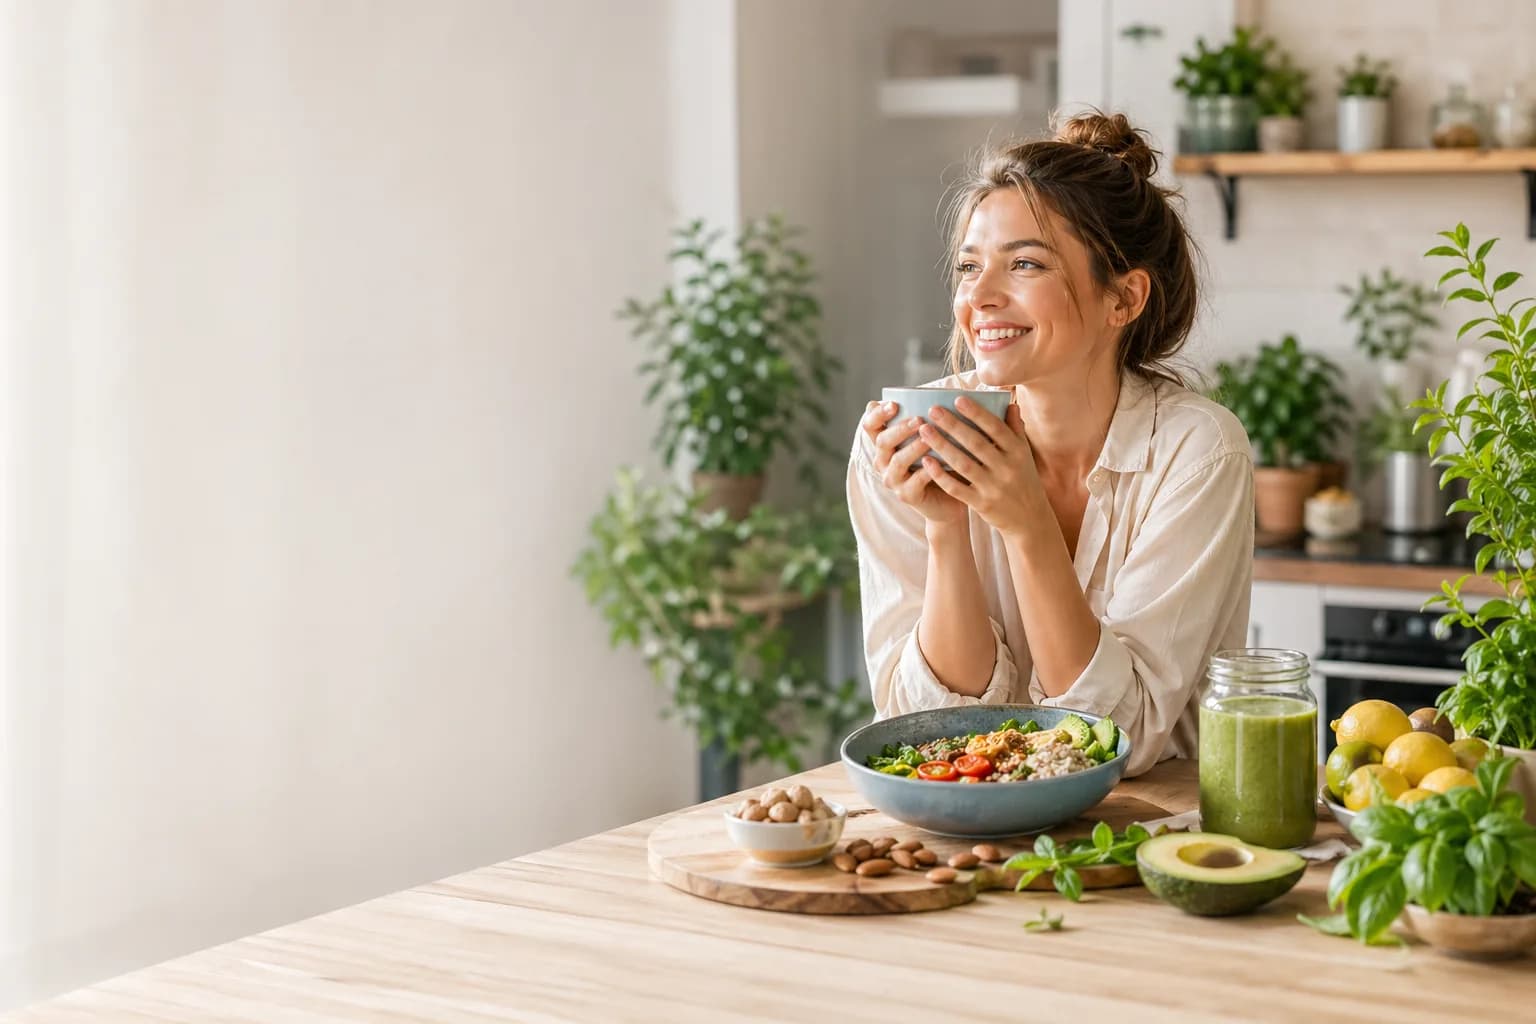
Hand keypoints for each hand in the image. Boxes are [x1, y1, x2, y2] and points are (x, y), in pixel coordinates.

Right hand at [860, 400, 967, 525]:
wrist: (950, 496)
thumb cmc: (941, 460)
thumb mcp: (931, 437)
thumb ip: (925, 418)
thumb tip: (934, 393)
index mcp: (885, 443)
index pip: (870, 424)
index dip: (877, 414)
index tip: (894, 404)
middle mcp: (883, 460)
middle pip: (882, 441)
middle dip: (900, 429)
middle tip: (919, 419)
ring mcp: (893, 480)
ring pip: (897, 461)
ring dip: (913, 448)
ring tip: (929, 440)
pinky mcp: (906, 496)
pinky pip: (914, 483)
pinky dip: (925, 472)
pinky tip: (937, 463)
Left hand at [916, 397, 1046, 537]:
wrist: (1030, 519)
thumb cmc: (1023, 479)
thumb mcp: (1024, 455)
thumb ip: (1015, 429)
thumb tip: (1010, 402)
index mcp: (1018, 451)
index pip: (995, 428)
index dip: (977, 413)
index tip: (958, 398)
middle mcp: (1007, 468)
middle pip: (976, 443)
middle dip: (953, 425)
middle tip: (932, 410)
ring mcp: (994, 487)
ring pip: (964, 464)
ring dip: (942, 446)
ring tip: (924, 430)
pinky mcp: (982, 504)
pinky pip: (957, 488)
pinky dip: (941, 475)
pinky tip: (926, 461)